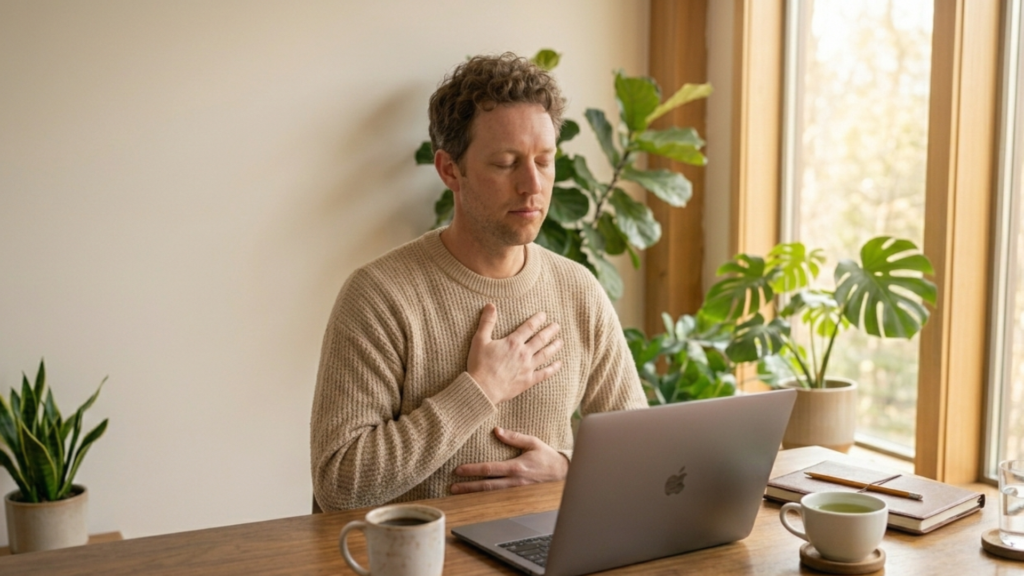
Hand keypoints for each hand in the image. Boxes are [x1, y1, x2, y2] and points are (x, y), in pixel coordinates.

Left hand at [450, 427, 569, 493]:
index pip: (489, 469)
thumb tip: (496, 430)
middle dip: (468, 487)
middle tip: (452, 488)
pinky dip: (486, 498)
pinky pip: (499, 498)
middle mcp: (514, 482)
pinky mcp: (518, 495)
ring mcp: (516, 491)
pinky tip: (476, 498)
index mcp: (516, 467)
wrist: (563, 474)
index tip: (458, 470)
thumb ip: (514, 437)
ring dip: (474, 494)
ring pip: (491, 495)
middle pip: (486, 486)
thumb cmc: (547, 456)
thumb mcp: (533, 442)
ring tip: (459, 494)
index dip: (472, 470)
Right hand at [468, 304, 562, 404]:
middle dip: (550, 331)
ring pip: (545, 354)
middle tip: (557, 326)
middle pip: (541, 339)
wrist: (483, 388)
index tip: (544, 315)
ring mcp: (528, 367)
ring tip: (560, 342)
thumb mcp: (480, 340)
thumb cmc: (479, 364)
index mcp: (513, 342)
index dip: (537, 320)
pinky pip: (544, 373)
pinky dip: (553, 368)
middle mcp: (523, 353)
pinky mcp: (528, 380)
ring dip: (554, 347)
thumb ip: (487, 322)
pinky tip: (559, 364)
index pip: (529, 327)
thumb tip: (490, 305)